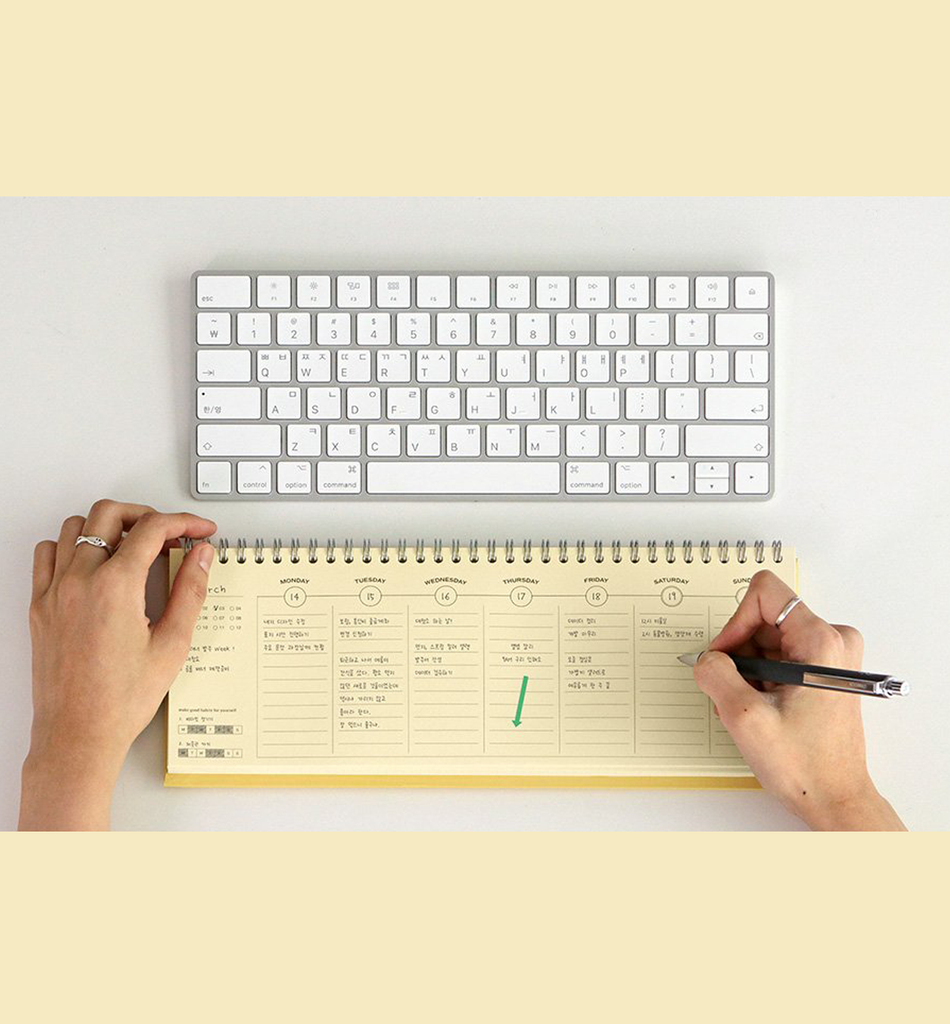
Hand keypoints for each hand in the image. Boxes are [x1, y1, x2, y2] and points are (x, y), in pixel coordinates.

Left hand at [20, 500, 215, 829]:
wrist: (78, 734)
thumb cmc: (121, 700)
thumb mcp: (173, 644)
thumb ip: (190, 591)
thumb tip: (201, 557)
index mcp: (116, 587)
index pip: (153, 529)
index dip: (183, 522)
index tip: (199, 530)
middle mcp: (80, 581)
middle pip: (109, 514)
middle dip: (145, 514)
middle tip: (169, 532)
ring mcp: (54, 591)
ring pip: (75, 527)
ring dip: (107, 527)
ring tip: (133, 545)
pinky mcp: (39, 606)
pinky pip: (47, 555)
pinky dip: (70, 547)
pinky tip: (93, 563)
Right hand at [692, 570, 904, 829]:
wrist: (835, 799)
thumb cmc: (805, 766)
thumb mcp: (744, 717)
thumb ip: (715, 674)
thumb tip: (705, 658)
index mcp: (821, 642)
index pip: (765, 594)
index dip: (735, 623)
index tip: (727, 657)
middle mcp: (832, 641)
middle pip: (763, 618)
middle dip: (740, 653)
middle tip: (737, 691)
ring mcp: (829, 656)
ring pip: (766, 639)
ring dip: (748, 670)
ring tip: (751, 705)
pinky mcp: (823, 671)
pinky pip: (777, 656)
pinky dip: (760, 678)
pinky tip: (761, 707)